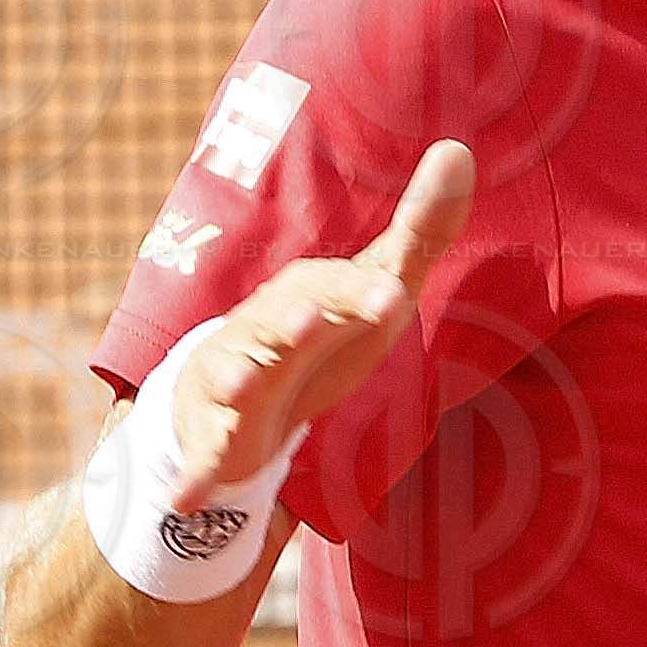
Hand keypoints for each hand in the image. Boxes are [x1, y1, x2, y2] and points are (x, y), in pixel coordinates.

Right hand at [165, 139, 474, 507]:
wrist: (249, 393)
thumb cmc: (329, 330)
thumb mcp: (381, 287)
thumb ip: (422, 230)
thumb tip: (459, 149)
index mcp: (309, 294)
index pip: (338, 289)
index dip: (361, 294)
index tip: (393, 298)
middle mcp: (266, 329)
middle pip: (279, 324)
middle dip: (292, 322)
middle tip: (308, 318)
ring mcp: (236, 380)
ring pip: (234, 377)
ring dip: (237, 379)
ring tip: (243, 384)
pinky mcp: (216, 434)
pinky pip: (205, 455)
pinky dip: (195, 476)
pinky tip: (187, 497)